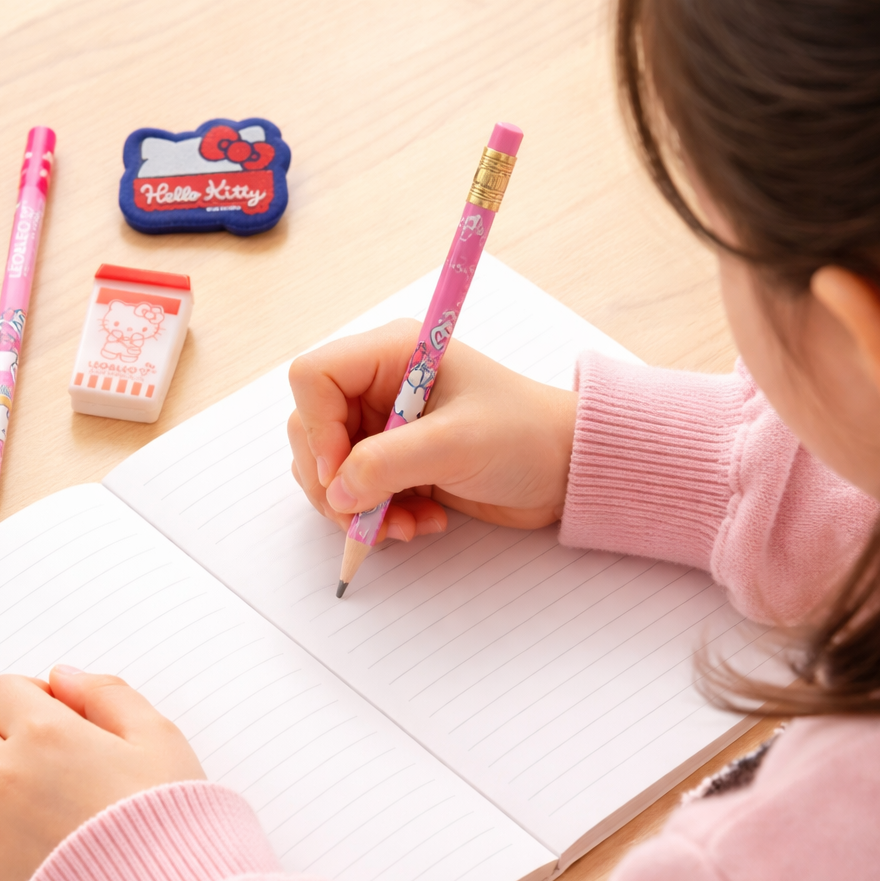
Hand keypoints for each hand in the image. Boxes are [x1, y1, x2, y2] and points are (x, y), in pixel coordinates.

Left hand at [0, 666, 204, 880]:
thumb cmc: (167, 816)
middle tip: (30, 748)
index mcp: (46, 735)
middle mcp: (4, 776)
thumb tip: (65, 677)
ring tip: (9, 788)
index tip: (54, 712)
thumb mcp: (158, 736)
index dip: (29, 694)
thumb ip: (109, 694)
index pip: (2, 690)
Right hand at [287, 319, 577, 540]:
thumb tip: (334, 492)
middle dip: (333, 482)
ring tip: (404, 526)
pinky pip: (359, 493)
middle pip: (311, 429)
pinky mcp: (399, 463)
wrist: (567, 469)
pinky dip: (379, 517)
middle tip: (363, 517)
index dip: (316, 428)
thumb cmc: (525, 436)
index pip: (314, 378)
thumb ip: (387, 463)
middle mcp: (381, 385)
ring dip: (358, 508)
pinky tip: (421, 524)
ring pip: (331, 469)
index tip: (340, 474)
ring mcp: (387, 427)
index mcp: (392, 354)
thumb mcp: (455, 444)